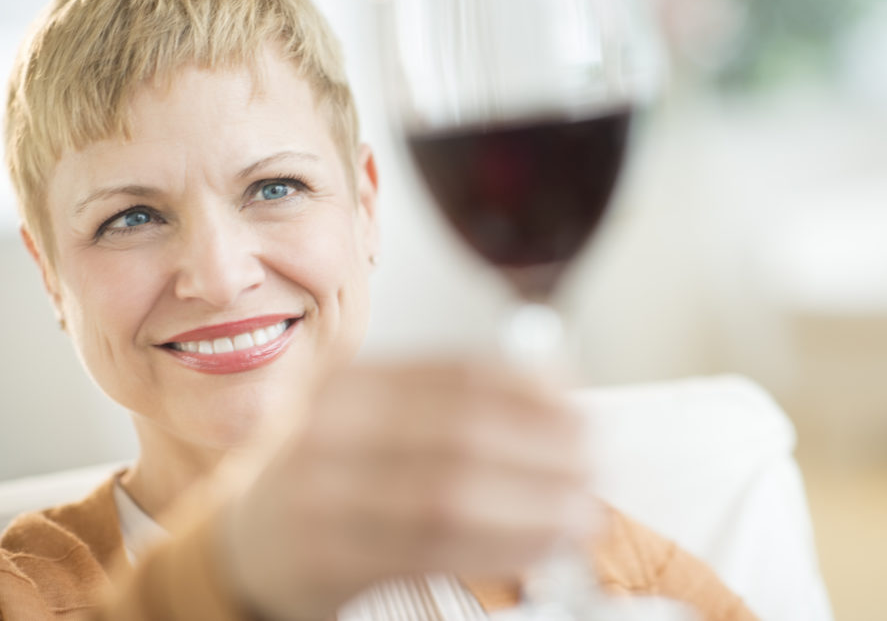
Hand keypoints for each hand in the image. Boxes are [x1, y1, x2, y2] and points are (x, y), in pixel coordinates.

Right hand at [221, 360, 591, 620]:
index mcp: (352, 382)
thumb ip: (453, 404)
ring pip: (451, 492)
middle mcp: (331, 426)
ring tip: (582, 513)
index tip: (583, 413)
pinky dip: (500, 546)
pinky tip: (539, 546)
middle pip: (464, 430)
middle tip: (595, 468)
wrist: (245, 544)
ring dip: (535, 506)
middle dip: (547, 452)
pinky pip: (432, 549)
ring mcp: (322, 493)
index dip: (537, 394)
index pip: (461, 375)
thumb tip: (558, 391)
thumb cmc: (332, 478)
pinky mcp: (327, 557)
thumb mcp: (377, 422)